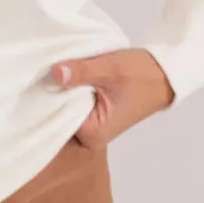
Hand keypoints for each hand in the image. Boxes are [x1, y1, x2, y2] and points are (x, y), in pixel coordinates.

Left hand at [50, 48, 175, 149]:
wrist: (165, 74)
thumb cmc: (141, 74)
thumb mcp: (110, 69)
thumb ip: (81, 72)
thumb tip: (55, 72)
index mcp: (94, 133)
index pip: (57, 115)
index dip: (49, 93)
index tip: (38, 75)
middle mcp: (92, 136)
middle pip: (60, 111)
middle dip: (55, 90)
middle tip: (43, 66)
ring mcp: (94, 126)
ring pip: (68, 104)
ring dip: (65, 88)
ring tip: (53, 67)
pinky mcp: (97, 114)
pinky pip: (77, 102)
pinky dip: (74, 88)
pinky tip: (67, 74)